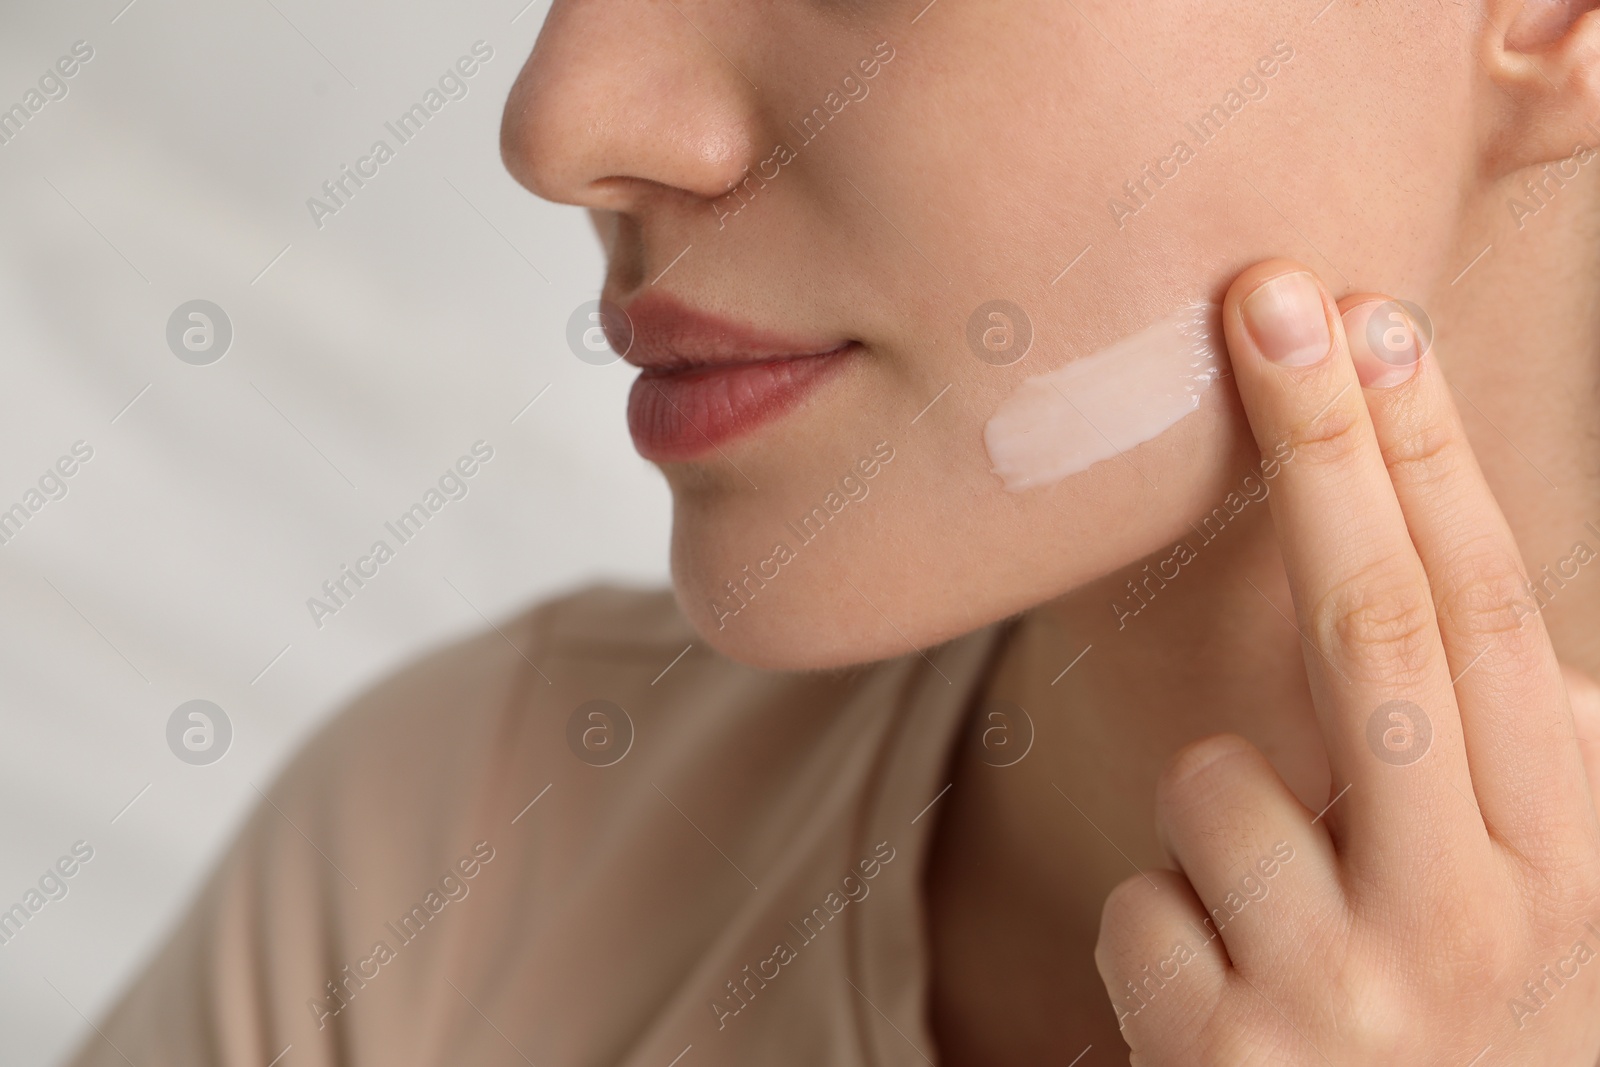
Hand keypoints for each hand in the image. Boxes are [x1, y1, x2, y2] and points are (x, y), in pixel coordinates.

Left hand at [1093, 260, 1599, 1063]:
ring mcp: (1349, 996)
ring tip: (1281, 919)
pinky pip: (1139, 903)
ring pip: (1212, 782)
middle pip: (1379, 630)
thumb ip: (1515, 758)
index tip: (1368, 319)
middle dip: (1321, 445)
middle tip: (1265, 297)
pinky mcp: (1223, 1057)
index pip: (1488, 615)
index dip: (1426, 458)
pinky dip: (1165, 928)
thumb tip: (1454, 554)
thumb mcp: (1532, 898)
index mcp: (1571, 858)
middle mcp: (1480, 920)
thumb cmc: (1467, 1027)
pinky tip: (1228, 1008)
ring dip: (1219, 819)